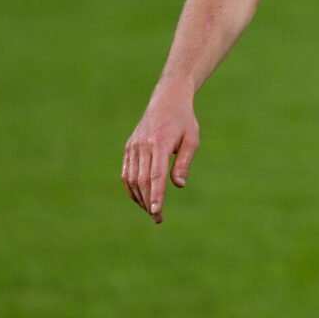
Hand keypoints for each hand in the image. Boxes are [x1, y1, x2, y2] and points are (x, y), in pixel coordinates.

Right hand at [122, 86, 199, 223]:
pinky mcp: (129, 147)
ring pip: (131, 179)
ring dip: (139, 197)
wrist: (167, 100)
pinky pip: (126, 173)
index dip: (156, 195)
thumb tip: (178, 185)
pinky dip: (132, 188)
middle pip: (142, 180)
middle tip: (157, 218)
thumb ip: (184, 162)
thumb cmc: (184, 121)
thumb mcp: (192, 139)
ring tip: (151, 210)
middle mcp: (143, 145)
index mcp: (160, 143)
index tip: (156, 212)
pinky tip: (141, 198)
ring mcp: (133, 146)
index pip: (156, 175)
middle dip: (148, 202)